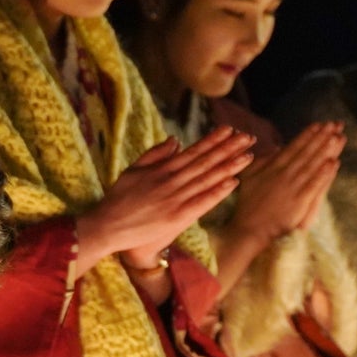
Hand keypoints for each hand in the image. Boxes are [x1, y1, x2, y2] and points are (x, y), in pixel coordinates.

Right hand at [75, 127, 255, 273]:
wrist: (108, 226)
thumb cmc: (119, 199)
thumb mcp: (133, 170)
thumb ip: (155, 154)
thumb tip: (175, 140)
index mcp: (162, 169)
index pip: (193, 151)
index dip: (213, 140)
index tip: (230, 130)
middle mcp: (171, 181)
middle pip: (205, 162)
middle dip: (228, 149)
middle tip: (248, 138)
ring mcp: (175, 199)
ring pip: (207, 179)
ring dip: (229, 167)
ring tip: (248, 156)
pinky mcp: (176, 217)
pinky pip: (202, 202)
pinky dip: (218, 192)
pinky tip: (233, 182)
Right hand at [228, 121, 344, 244]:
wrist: (249, 230)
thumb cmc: (247, 206)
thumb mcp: (249, 178)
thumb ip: (262, 162)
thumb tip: (276, 148)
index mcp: (272, 168)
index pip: (293, 148)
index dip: (307, 135)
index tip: (319, 124)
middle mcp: (284, 175)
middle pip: (306, 153)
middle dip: (320, 138)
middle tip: (334, 124)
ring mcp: (292, 188)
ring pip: (312, 165)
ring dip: (325, 150)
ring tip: (337, 137)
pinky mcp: (299, 202)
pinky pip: (314, 185)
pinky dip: (324, 174)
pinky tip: (334, 163)